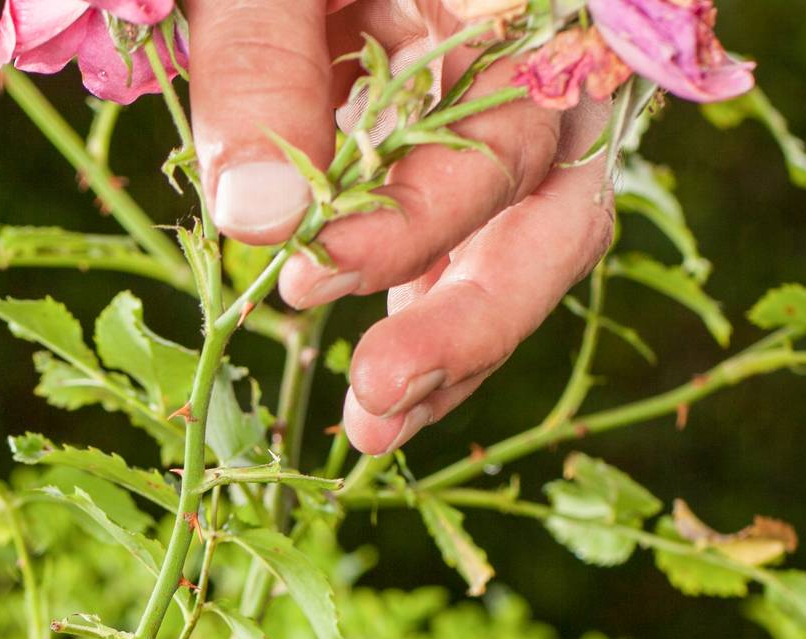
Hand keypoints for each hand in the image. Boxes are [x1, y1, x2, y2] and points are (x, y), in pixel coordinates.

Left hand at [189, 0, 614, 455]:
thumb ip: (260, 60)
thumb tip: (255, 216)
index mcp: (519, 5)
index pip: (503, 131)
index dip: (411, 217)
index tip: (310, 272)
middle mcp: (542, 60)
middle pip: (550, 206)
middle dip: (470, 315)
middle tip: (373, 397)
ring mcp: (508, 112)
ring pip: (531, 245)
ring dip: (461, 344)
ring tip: (372, 430)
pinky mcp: (459, 156)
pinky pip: (477, 251)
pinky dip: (430, 321)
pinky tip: (374, 407)